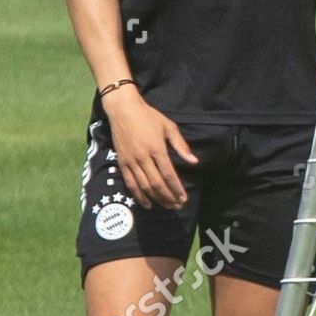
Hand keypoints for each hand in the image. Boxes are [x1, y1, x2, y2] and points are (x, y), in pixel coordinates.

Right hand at [103, 88, 197, 209]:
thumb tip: (194, 161)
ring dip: (156, 199)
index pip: (168, 174)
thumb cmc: (149, 117)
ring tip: (166, 206)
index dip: (176, 188)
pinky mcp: (121, 163)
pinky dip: (139, 195)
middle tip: (177, 206)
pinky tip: (147, 203)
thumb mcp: (169, 127)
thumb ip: (181, 145)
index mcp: (156, 148)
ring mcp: (131, 161)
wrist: (123, 110)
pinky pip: (130, 183)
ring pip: (144, 186)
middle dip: (168, 197)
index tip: (184, 198)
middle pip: (157, 184)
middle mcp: (143, 157)